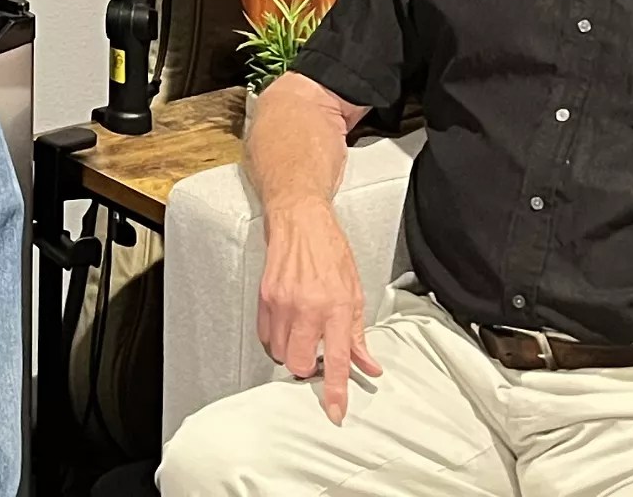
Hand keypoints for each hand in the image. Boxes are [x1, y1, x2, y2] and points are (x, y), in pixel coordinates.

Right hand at [257, 202, 380, 424]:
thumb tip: (368, 366)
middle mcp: (307, 307)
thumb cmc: (330, 251)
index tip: (335, 411)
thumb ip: (359, 335)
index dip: (335, 391)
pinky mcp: (264, 297)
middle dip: (306, 371)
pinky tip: (287, 326)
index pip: (336, 360)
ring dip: (290, 354)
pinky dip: (275, 340)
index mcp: (336, 307)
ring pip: (278, 352)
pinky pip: (265, 336)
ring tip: (302, 337)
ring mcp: (281, 303)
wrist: (300, 220)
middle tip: (315, 359)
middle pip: (298, 363)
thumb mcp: (356, 292)